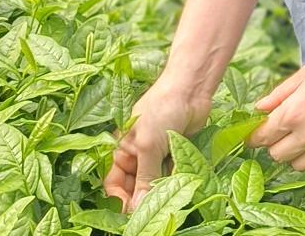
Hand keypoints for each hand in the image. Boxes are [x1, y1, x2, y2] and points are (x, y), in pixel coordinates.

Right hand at [103, 73, 212, 212]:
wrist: (191, 89)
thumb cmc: (162, 109)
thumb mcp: (147, 145)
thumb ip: (144, 177)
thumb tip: (138, 209)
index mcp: (123, 150)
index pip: (114, 184)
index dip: (119, 200)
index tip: (129, 214)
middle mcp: (138, 154)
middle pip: (136, 187)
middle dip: (142, 198)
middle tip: (151, 211)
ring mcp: (158, 154)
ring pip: (156, 182)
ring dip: (161, 189)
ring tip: (168, 193)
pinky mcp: (176, 152)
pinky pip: (173, 174)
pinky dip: (176, 179)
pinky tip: (180, 178)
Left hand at [244, 43, 304, 170]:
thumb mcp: (304, 74)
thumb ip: (279, 95)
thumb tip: (258, 109)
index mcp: (294, 113)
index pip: (262, 137)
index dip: (254, 136)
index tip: (254, 134)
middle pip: (277, 155)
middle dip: (275, 143)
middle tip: (282, 129)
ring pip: (297, 165)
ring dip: (295, 152)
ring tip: (304, 133)